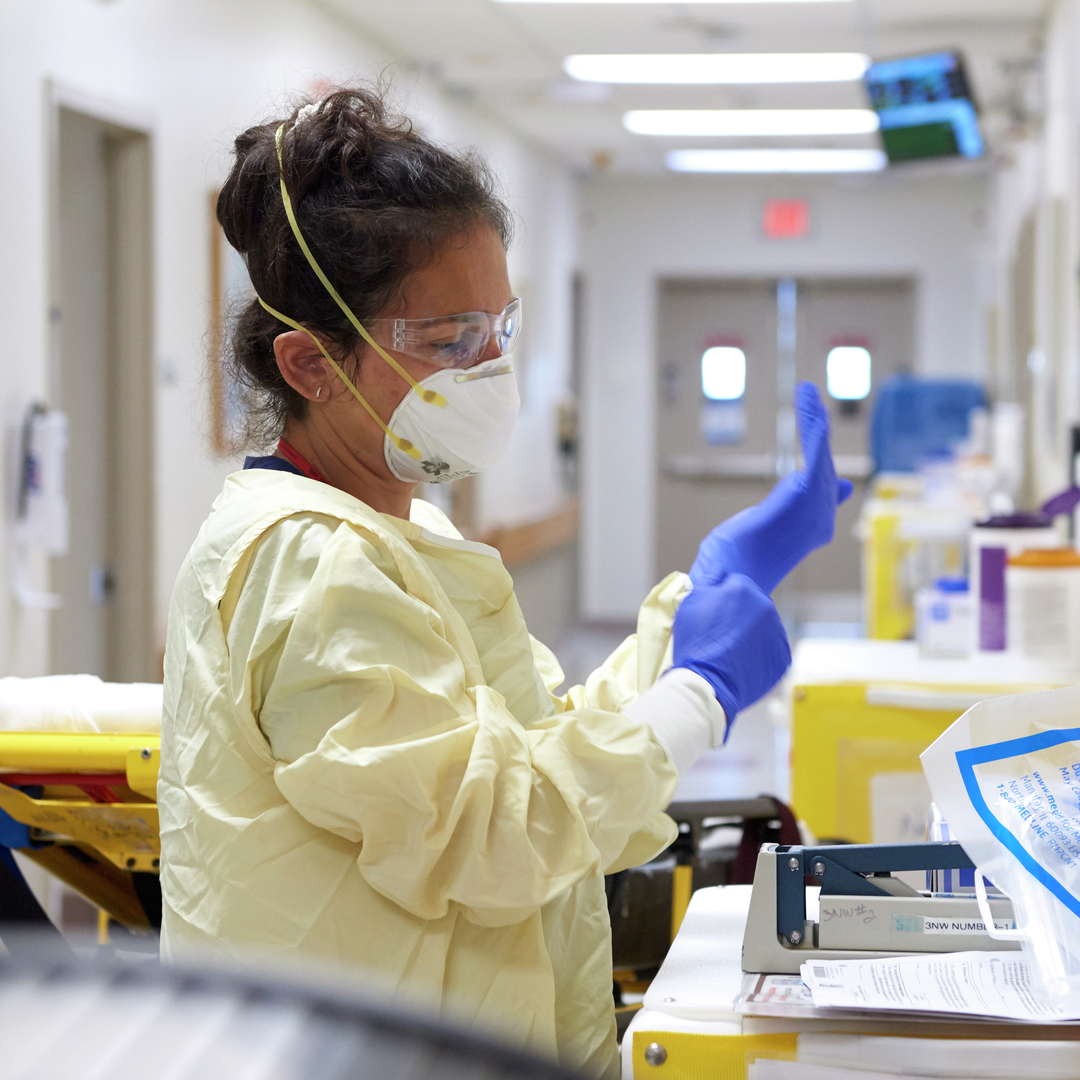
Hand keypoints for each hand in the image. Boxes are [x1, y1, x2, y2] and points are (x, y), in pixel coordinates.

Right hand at [672, 573, 790, 732]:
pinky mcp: (782, 657)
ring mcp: (777, 633)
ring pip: (763, 626)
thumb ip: (709, 580)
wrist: (707, 682)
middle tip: (720, 635)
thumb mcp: (691, 602)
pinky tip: (743, 662)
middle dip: (739, 615)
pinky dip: (760, 653)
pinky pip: (771, 649)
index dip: (721, 599)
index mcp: (744, 589)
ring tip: (730, 651)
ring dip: (751, 633)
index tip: (713, 616)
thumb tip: (721, 571)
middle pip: (752, 604)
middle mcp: (766, 607)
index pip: (734, 585)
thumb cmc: (695, 640)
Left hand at [690, 382, 853, 594]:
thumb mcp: (761, 544)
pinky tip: (808, 402)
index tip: (840, 474)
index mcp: (808, 533)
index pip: (822, 495)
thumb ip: (778, 529)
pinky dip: (813, 424)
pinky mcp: (802, 495)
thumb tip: (792, 524)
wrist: (730, 584)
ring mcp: (813, 509)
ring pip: (820, 455)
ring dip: (813, 420)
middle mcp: (817, 521)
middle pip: (822, 471)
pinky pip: (814, 453)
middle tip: (808, 401)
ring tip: (806, 393)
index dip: (828, 478)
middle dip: (816, 435)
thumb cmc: (740, 572)